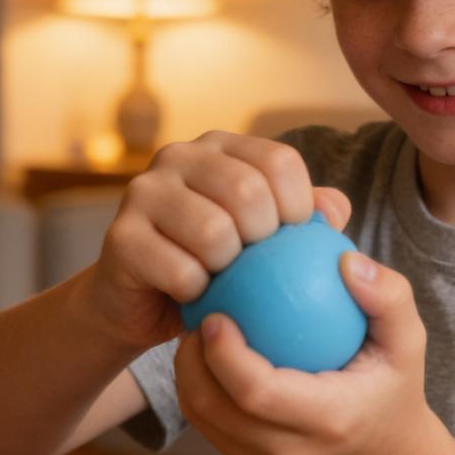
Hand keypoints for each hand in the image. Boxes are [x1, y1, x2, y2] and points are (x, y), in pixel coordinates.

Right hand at [85, 131, 350, 353]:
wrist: (144, 306)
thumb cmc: (220, 268)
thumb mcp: (269, 241)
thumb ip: (307, 218)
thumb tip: (334, 209)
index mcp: (222, 148)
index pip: (280, 161)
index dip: (299, 207)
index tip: (292, 241)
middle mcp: (179, 155)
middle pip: (248, 190)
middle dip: (264, 240)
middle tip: (256, 266)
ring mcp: (144, 191)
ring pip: (214, 231)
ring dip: (229, 272)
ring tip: (223, 280)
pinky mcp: (120, 236)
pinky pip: (181, 271)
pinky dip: (198, 295)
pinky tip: (194, 296)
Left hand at [173, 249, 438, 454]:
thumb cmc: (395, 388)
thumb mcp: (408, 341)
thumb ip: (388, 297)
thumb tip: (345, 259)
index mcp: (328, 420)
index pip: (256, 392)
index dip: (223, 353)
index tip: (215, 312)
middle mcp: (290, 452)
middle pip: (213, 408)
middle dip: (190, 359)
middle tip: (199, 312)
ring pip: (201, 419)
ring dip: (188, 372)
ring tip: (198, 329)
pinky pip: (208, 426)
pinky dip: (198, 388)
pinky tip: (207, 352)